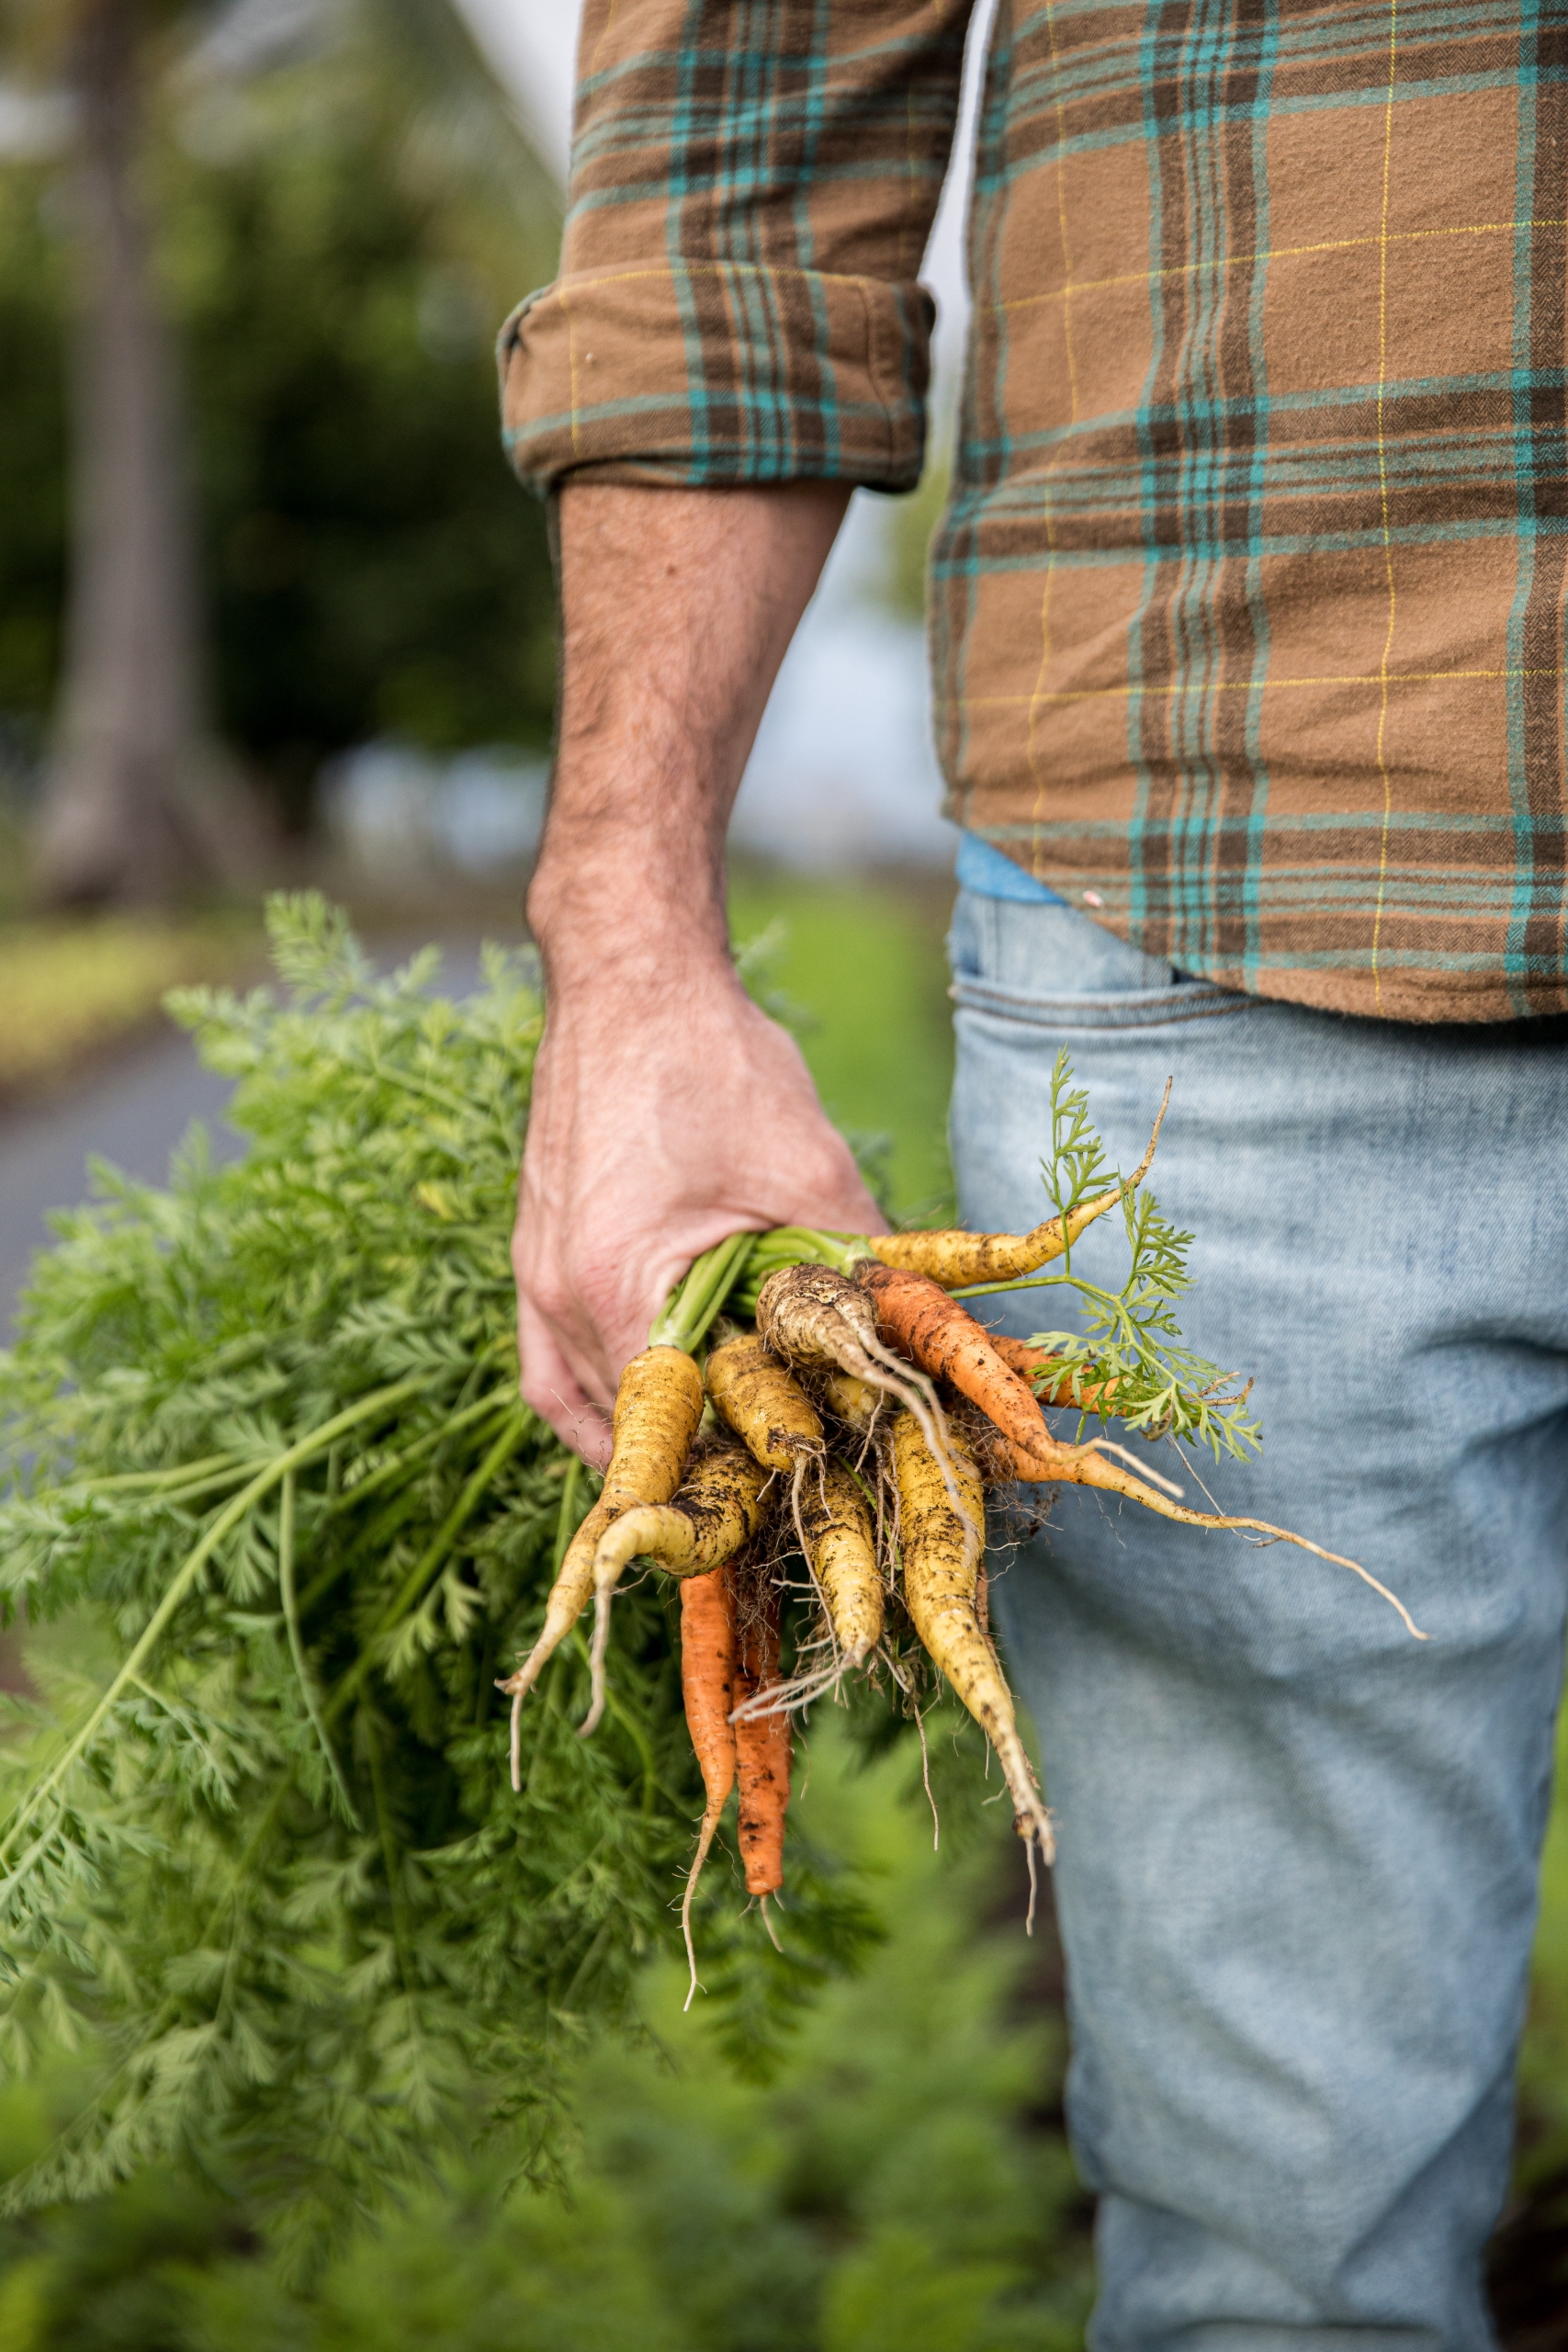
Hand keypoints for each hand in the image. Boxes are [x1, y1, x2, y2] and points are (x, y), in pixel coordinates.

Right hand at [514, 943, 884, 1463]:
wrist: (630, 977)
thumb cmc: (712, 1061)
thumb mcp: (809, 1170)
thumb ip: (856, 1266)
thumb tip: (914, 1336)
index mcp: (617, 1287)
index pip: (677, 1432)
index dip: (744, 1474)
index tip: (803, 1497)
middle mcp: (557, 1297)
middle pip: (628, 1432)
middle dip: (702, 1469)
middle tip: (775, 1498)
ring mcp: (534, 1277)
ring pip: (581, 1410)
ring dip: (649, 1445)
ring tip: (719, 1475)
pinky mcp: (534, 1254)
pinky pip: (553, 1367)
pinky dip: (600, 1404)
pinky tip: (649, 1415)